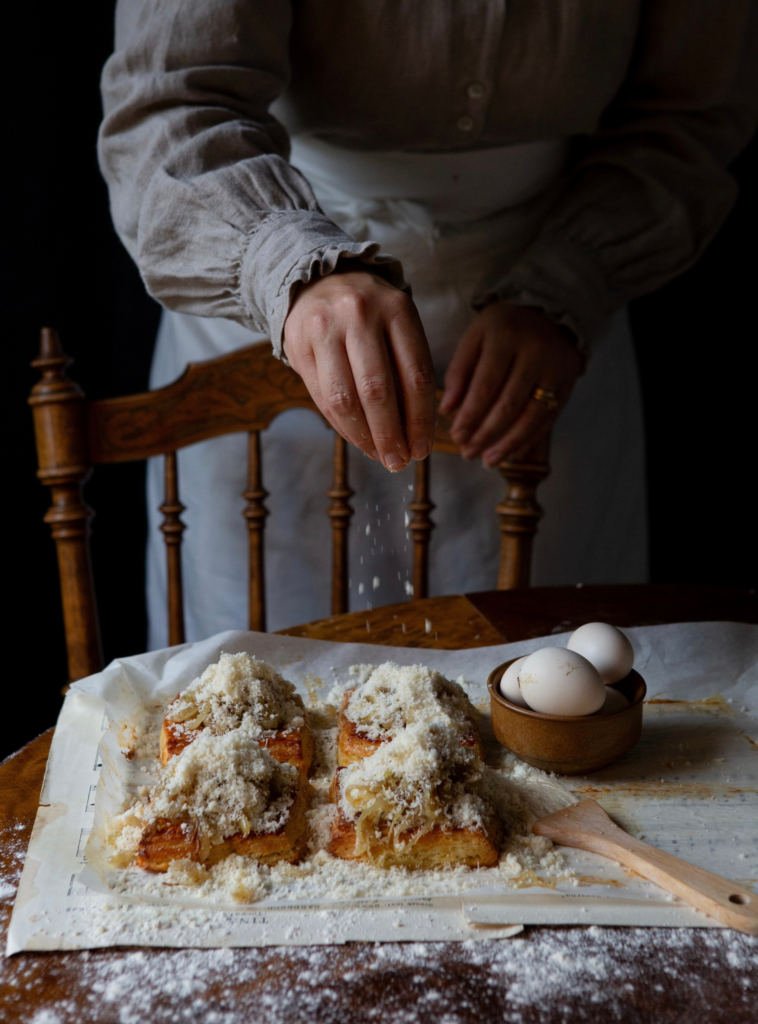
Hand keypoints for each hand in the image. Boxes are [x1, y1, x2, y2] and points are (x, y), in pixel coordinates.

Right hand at [283, 268, 435, 470]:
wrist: (316, 281)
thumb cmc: (369, 314)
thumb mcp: (397, 326)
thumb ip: (407, 369)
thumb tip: (416, 433)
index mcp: (396, 309)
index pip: (415, 376)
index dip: (420, 420)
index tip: (423, 450)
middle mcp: (360, 315)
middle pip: (378, 391)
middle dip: (391, 435)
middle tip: (399, 462)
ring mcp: (325, 328)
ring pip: (346, 399)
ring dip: (364, 437)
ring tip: (379, 456)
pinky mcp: (298, 343)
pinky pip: (322, 397)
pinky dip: (342, 426)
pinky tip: (358, 440)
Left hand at [440, 303, 581, 465]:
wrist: (549, 310)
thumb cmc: (503, 328)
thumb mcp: (476, 337)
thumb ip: (459, 370)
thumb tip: (447, 409)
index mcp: (505, 336)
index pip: (485, 385)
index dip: (470, 415)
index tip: (457, 436)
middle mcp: (535, 351)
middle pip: (509, 404)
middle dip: (486, 434)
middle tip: (469, 453)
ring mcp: (556, 367)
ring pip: (532, 415)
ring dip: (508, 443)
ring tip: (488, 460)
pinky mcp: (570, 380)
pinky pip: (550, 417)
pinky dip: (530, 439)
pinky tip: (513, 453)